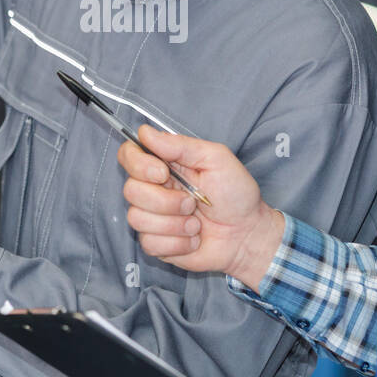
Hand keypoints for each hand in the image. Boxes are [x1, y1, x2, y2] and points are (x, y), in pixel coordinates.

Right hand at [116, 124, 284, 288]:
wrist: (248, 234)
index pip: (129, 154)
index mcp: (164, 164)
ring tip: (196, 224)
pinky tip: (192, 239)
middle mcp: (153, 189)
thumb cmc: (236, 194)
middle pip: (131, 190)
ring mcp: (153, 217)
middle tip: (192, 202)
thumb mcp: (216, 159)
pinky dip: (177, 243)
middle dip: (164, 200)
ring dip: (174, 223)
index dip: (138, 164)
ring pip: (137, 218)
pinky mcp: (156, 243)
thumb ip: (181, 145)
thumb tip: (146, 132)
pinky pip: (149, 243)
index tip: (162, 173)